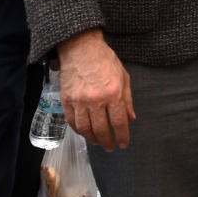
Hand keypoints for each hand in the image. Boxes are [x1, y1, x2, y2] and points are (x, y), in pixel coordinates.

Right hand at [56, 29, 135, 150]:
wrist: (81, 48)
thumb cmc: (106, 61)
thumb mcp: (123, 77)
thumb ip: (127, 100)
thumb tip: (131, 118)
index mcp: (113, 94)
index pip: (118, 122)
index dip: (122, 136)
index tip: (123, 144)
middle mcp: (96, 100)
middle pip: (101, 129)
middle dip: (107, 141)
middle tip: (110, 147)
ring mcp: (79, 101)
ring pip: (84, 129)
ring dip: (92, 139)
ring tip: (98, 142)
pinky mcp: (66, 100)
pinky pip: (72, 121)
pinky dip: (78, 130)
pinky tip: (84, 132)